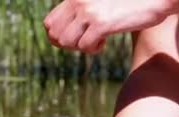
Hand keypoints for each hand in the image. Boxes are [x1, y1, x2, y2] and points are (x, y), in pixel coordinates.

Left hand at [43, 0, 173, 52]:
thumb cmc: (129, 2)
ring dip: (81, 47)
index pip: (48, 23)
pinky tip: (105, 42)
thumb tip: (60, 35)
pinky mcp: (102, 23)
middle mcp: (78, 2)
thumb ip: (82, 11)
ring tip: (97, 41)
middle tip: (86, 42)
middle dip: (68, 45)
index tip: (76, 38)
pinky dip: (94, 49)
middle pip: (55, 35)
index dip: (58, 37)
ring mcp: (89, 12)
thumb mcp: (99, 3)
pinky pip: (85, 46)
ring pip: (68, 42)